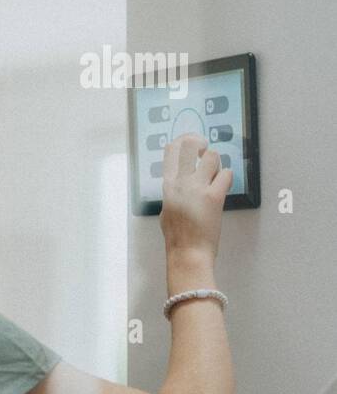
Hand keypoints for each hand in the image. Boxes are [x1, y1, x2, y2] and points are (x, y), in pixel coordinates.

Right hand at [160, 133, 233, 266]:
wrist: (188, 252)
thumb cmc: (177, 236)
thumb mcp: (166, 211)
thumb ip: (173, 194)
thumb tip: (179, 187)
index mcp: (168, 186)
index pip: (172, 150)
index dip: (183, 142)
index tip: (190, 143)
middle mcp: (181, 183)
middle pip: (190, 146)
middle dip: (201, 145)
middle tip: (205, 151)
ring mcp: (197, 188)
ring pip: (212, 156)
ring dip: (216, 163)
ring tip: (215, 174)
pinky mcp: (214, 196)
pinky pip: (226, 174)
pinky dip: (226, 178)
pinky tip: (222, 187)